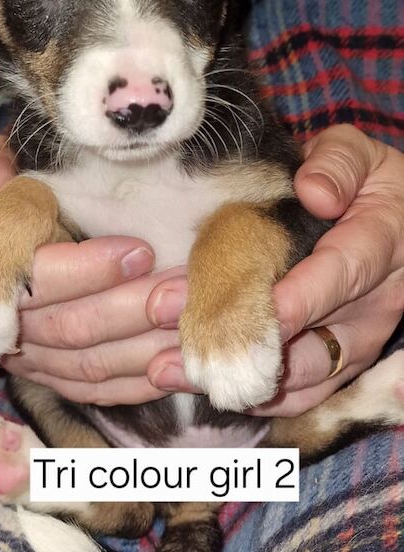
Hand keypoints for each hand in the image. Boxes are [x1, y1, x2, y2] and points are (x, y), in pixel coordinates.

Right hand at [0, 135, 181, 404]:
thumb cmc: (3, 200)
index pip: (38, 279)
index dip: (90, 269)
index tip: (142, 250)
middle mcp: (7, 324)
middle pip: (72, 328)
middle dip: (132, 311)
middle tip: (181, 290)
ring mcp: (32, 357)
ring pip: (90, 365)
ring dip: (145, 347)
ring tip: (190, 319)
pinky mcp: (56, 377)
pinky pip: (97, 390)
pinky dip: (140, 382)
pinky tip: (178, 365)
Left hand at [147, 125, 403, 415]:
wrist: (386, 218)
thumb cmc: (361, 182)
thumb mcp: (356, 154)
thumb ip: (337, 165)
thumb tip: (314, 193)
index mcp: (380, 245)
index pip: (341, 274)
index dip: (298, 299)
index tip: (257, 313)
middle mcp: (374, 304)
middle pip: (317, 344)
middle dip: (248, 349)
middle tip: (183, 347)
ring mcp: (356, 341)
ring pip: (304, 381)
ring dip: (239, 383)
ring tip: (169, 370)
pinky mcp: (337, 363)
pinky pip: (299, 395)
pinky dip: (252, 397)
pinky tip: (195, 385)